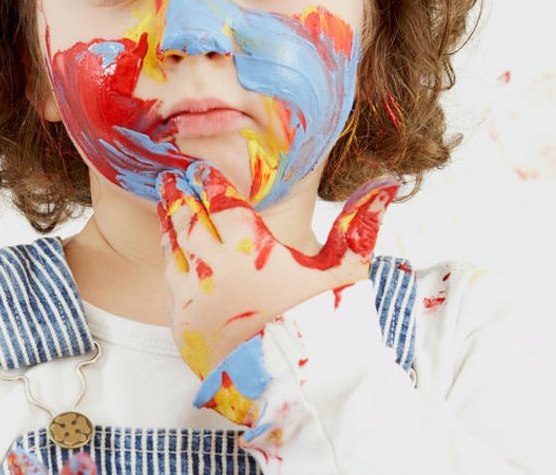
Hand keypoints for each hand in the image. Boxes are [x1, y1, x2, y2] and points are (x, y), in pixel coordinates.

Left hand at [156, 161, 397, 421]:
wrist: (298, 385)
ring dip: (169, 223)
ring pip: (172, 246)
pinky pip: (169, 280)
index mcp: (249, 247)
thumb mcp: (344, 271)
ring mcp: (192, 296)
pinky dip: (170, 259)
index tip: (202, 170)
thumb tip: (387, 183)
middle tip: (172, 179)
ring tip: (169, 206)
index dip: (209, 181)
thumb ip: (357, 224)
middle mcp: (213, 267)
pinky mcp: (182, 323)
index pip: (218, 200)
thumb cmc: (325, 324)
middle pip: (186, 218)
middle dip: (179, 195)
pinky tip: (174, 251)